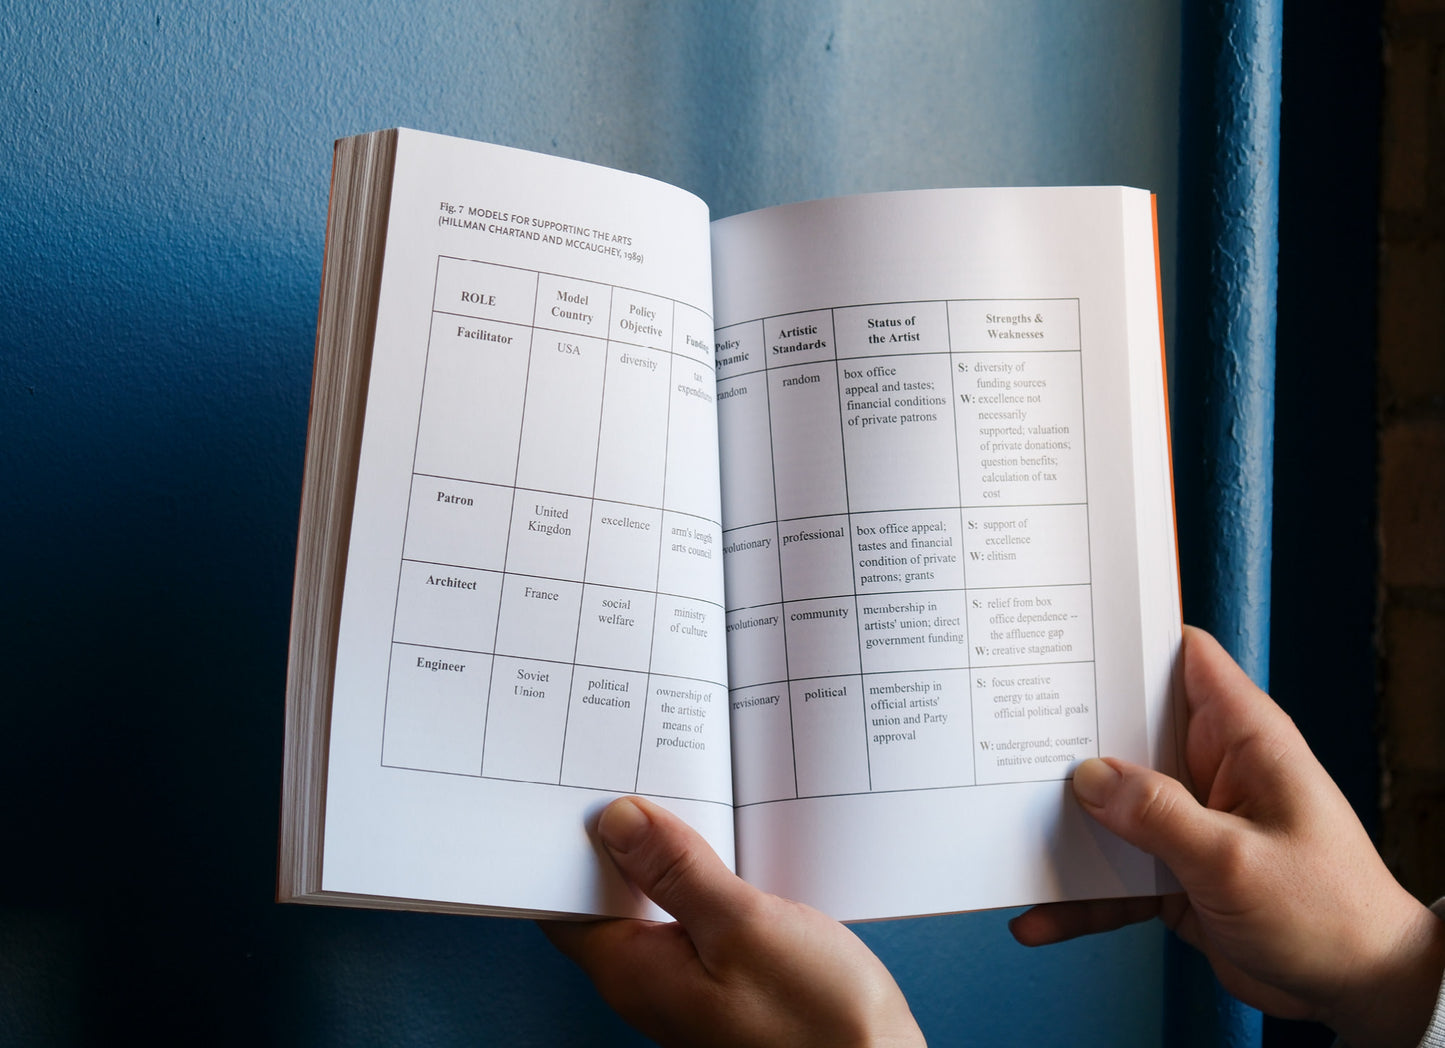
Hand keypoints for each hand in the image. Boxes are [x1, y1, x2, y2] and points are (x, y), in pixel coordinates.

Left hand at [540, 796, 923, 1047]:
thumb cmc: (818, 1020)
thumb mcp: (744, 926)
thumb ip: (677, 871)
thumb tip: (618, 820)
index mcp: (634, 971)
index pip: (565, 901)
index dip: (561, 843)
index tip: (576, 783)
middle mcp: (649, 979)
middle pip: (607, 893)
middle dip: (614, 835)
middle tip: (630, 766)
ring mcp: (687, 977)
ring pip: (651, 898)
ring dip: (660, 850)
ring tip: (674, 788)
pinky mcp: (726, 972)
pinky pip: (689, 912)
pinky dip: (694, 872)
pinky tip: (716, 841)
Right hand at [1010, 626, 1444, 1047]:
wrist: (1360, 992)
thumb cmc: (1330, 913)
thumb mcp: (1236, 860)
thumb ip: (1159, 815)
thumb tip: (1088, 776)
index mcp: (1242, 739)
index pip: (1182, 658)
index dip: (1129, 639)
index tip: (1065, 637)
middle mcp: (1210, 770)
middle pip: (1127, 731)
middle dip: (1069, 736)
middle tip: (1004, 730)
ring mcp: (1190, 821)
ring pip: (1109, 808)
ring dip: (1063, 826)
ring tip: (1003, 833)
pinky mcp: (1175, 872)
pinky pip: (1113, 874)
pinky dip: (1078, 896)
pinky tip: (1039, 915)